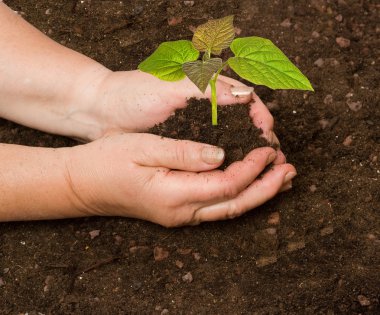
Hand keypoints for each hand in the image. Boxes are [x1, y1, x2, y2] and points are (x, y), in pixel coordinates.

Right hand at [66, 133, 295, 226]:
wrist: (84, 184)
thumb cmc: (109, 161)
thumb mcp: (145, 147)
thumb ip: (184, 152)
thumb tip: (221, 155)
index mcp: (174, 194)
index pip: (227, 184)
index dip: (252, 168)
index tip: (269, 148)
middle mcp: (182, 211)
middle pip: (235, 204)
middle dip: (267, 188)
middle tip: (291, 170)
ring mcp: (180, 215)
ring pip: (229, 210)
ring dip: (258, 194)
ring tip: (282, 178)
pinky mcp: (177, 211)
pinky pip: (217, 207)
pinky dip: (239, 195)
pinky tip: (250, 184)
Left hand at [89, 70, 284, 163]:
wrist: (104, 111)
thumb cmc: (133, 94)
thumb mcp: (170, 88)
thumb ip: (208, 90)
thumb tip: (247, 97)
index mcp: (211, 89)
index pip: (249, 103)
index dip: (263, 122)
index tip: (270, 142)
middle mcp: (211, 109)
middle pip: (248, 126)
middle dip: (264, 144)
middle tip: (277, 164)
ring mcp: (201, 128)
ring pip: (236, 143)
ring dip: (251, 159)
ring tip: (267, 175)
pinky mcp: (189, 145)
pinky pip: (216, 156)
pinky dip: (230, 166)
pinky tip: (238, 178)